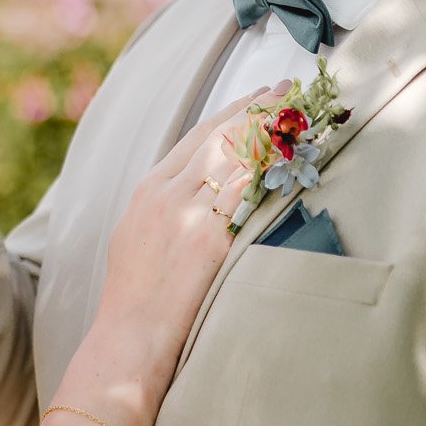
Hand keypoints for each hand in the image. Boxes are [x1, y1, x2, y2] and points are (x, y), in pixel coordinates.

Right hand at [96, 85, 273, 343]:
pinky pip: (246, 195)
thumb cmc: (134, 295)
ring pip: (236, 158)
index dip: (231, 113)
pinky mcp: (209, 238)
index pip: (196, 137)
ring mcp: (188, 213)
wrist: (129, 333)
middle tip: (286, 91)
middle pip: (219, 137)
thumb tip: (196, 191)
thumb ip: (165, 206)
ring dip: (270, 133)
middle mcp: (167, 192)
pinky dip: (269, 171)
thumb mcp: (137, 235)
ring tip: (296, 115)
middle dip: (256, 110)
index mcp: (148, 189)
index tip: (256, 98)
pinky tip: (291, 156)